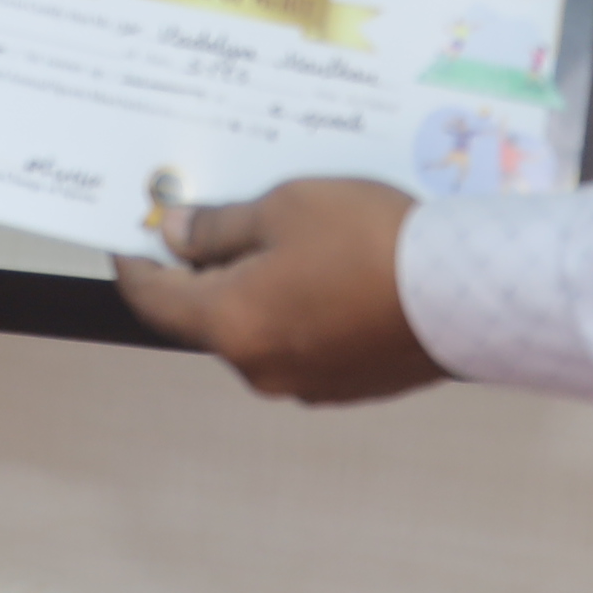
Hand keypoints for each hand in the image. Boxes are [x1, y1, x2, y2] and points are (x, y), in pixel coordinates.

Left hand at [116, 178, 441, 402]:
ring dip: (257, 284)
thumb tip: (175, 234)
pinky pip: (301, 340)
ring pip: (258, 326)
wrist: (464, 294)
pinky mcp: (345, 384)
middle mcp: (260, 368)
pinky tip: (327, 266)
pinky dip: (298, 305)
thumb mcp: (283, 208)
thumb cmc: (371, 243)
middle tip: (212, 213)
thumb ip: (219, 226)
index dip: (134, 262)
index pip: (154, 300)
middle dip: (205, 266)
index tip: (128, 235)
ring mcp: (305, 383)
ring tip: (284, 231)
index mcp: (232, 325)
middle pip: (208, 313)